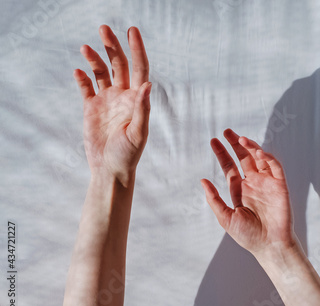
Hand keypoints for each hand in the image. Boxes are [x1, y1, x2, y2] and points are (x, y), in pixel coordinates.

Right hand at [74, 25, 150, 184]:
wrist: (109, 170)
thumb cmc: (128, 155)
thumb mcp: (138, 134)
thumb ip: (143, 109)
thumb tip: (148, 85)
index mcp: (137, 99)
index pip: (139, 69)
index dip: (137, 49)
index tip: (132, 31)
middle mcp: (123, 96)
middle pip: (119, 64)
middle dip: (112, 46)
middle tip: (104, 28)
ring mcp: (107, 101)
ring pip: (101, 72)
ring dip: (95, 58)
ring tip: (85, 47)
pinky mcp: (91, 108)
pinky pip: (86, 87)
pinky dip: (82, 77)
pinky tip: (78, 71)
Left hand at [201, 129, 296, 258]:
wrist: (269, 246)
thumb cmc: (248, 236)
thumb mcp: (226, 217)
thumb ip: (214, 199)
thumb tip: (202, 181)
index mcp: (240, 190)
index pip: (230, 167)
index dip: (222, 154)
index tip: (214, 141)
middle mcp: (253, 184)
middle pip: (244, 158)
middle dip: (235, 144)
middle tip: (227, 131)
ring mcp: (267, 183)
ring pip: (259, 159)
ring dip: (251, 147)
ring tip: (241, 139)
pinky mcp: (280, 186)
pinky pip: (275, 167)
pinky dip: (268, 158)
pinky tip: (258, 152)